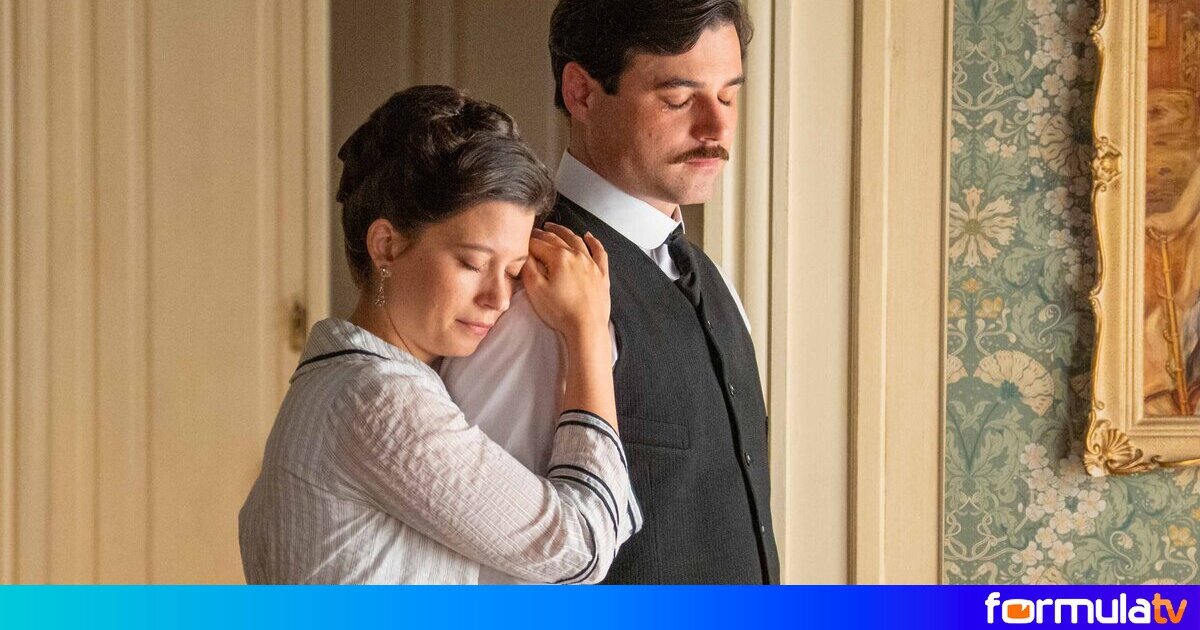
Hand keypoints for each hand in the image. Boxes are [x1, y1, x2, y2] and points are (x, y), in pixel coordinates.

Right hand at [520, 222, 609, 338]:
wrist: (586, 327)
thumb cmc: (560, 311)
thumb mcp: (535, 290)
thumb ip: (528, 268)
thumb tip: (525, 254)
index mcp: (559, 257)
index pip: (538, 244)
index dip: (526, 242)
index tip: (519, 241)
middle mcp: (577, 255)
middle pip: (556, 239)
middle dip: (542, 234)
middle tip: (533, 232)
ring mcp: (591, 263)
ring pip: (576, 240)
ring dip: (563, 231)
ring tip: (553, 227)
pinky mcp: (601, 274)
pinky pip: (599, 252)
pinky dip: (594, 242)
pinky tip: (589, 236)